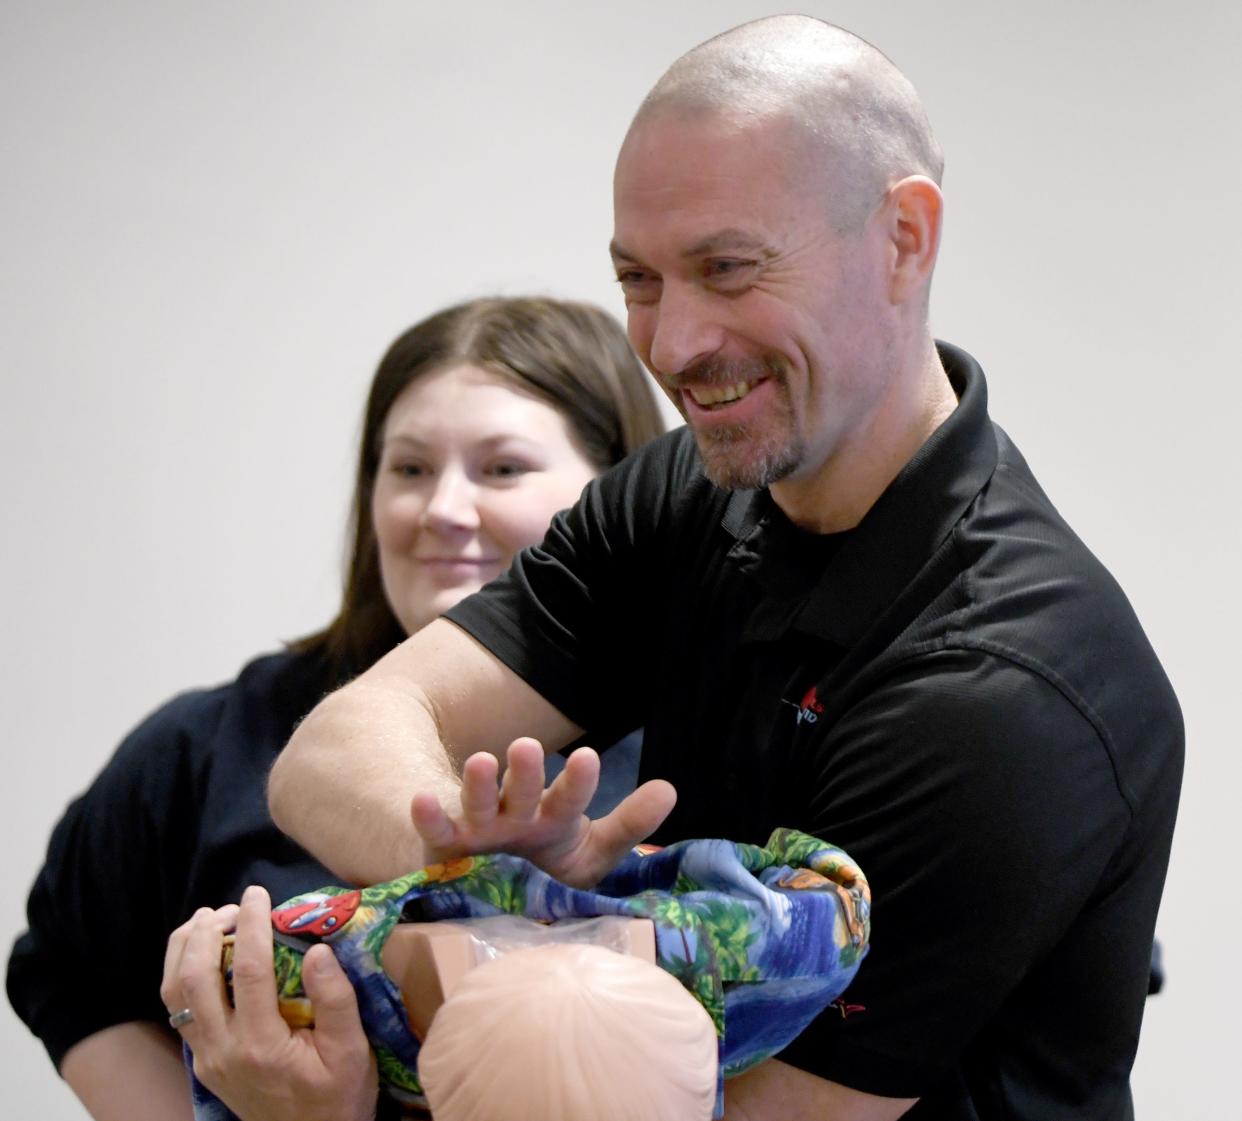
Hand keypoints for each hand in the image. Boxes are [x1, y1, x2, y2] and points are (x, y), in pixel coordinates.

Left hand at [160, 885, 377, 1120]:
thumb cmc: (337, 1096)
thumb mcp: (352, 1051)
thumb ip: (336, 1001)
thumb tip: (318, 950)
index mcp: (261, 1045)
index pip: (249, 970)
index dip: (252, 925)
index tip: (259, 893)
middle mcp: (222, 1050)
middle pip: (195, 978)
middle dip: (208, 931)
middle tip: (233, 906)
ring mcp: (206, 1057)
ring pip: (175, 994)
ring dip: (185, 949)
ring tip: (209, 919)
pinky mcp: (202, 1061)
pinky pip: (179, 1009)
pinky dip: (182, 972)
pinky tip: (201, 953)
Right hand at [410, 736, 676, 887]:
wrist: (486, 875)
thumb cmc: (544, 859)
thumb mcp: (589, 849)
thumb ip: (628, 824)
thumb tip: (670, 789)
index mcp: (554, 816)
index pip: (570, 798)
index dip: (578, 782)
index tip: (588, 757)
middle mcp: (517, 814)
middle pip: (523, 792)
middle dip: (527, 773)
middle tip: (529, 747)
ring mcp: (480, 827)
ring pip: (480, 802)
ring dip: (480, 784)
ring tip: (482, 761)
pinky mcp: (447, 845)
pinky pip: (437, 830)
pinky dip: (429, 815)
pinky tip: (422, 800)